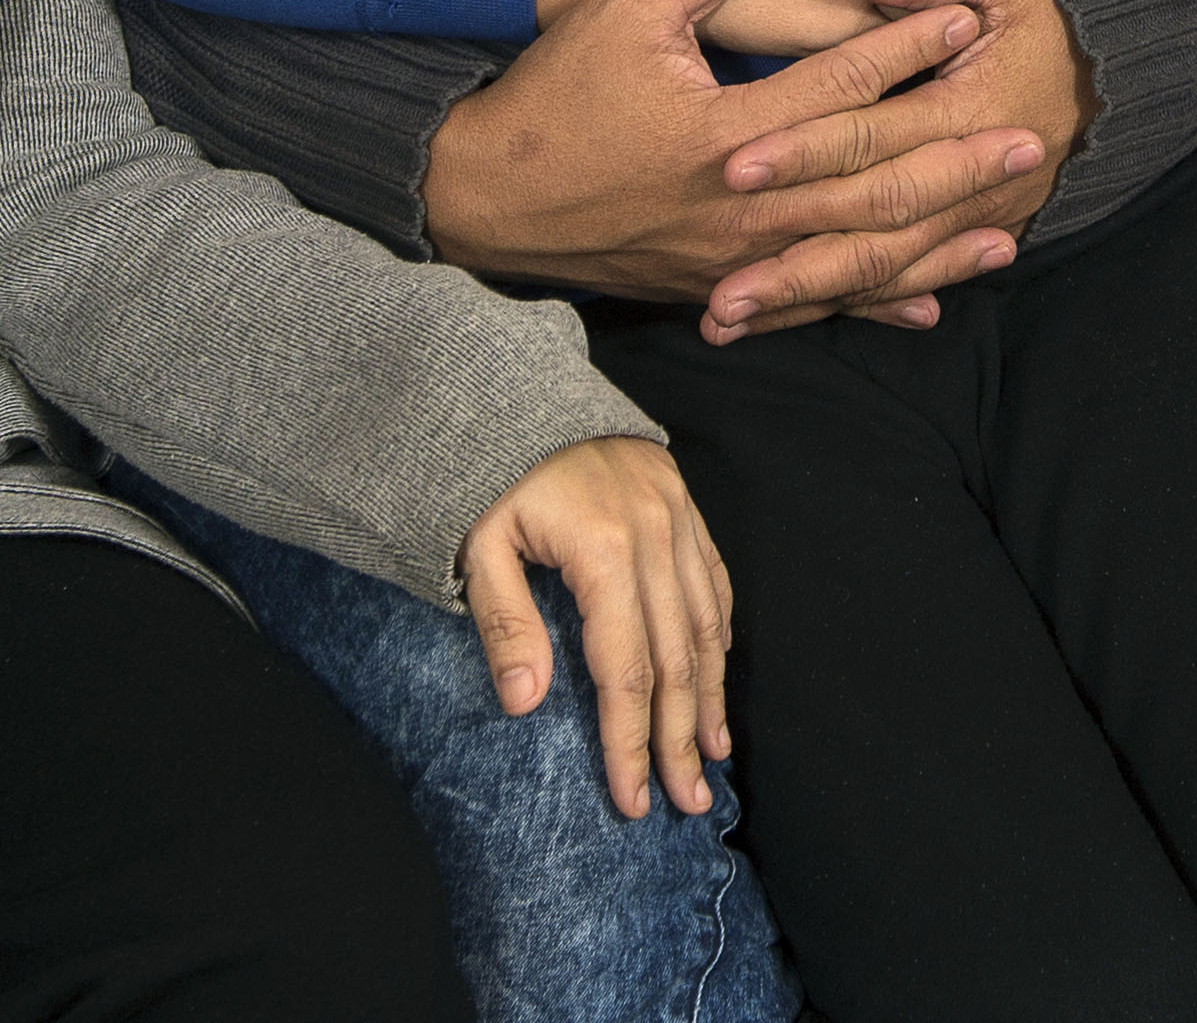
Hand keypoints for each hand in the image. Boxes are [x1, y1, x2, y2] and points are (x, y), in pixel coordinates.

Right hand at [425, 0, 1047, 307]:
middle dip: (953, 162)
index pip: (839, 86)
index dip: (907, 49)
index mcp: (725, 135)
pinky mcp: (722, 291)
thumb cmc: (557, 96)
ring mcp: (735, 261)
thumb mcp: (625, 8)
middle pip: (870, 184)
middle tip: (1027, 139)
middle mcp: (742, 208)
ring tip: (1007, 227)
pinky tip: (929, 304)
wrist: (491, 201)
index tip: (968, 19)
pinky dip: (874, 303)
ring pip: (855, 256)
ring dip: (935, 242)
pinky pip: (812, 304)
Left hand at [459, 435, 733, 822]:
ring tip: (712, 756)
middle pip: (676, 658)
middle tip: (688, 803)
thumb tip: (525, 704)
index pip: (625, 669)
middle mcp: (655, 535)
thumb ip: (503, 622)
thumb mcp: (477, 545)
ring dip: (711, 697)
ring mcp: (677, 516)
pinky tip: (717, 678)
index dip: (630, 740)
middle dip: (679, 738)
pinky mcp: (684, 504)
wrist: (520, 392)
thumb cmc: (491, 475)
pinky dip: (720, 637)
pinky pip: (715, 581)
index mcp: (604, 550)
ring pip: (707, 624)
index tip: (632, 798)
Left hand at [706, 0, 1096, 339]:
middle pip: (874, 224)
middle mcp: (977, 176)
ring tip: (730, 320)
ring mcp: (981, 213)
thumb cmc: (1052, 1)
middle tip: (719, 287)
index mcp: (972, 104)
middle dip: (794, 259)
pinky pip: (908, 277)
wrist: (1123, 57)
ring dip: (809, 296)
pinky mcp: (976, 229)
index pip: (874, 134)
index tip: (734, 166)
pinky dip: (850, 303)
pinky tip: (793, 323)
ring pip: (886, 266)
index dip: (804, 150)